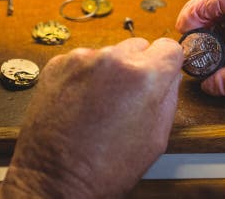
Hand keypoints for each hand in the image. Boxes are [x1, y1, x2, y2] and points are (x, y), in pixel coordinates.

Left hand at [0, 37, 182, 198]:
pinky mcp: (58, 64)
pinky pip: (84, 60)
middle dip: (139, 67)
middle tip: (129, 98)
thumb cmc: (105, 168)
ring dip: (111, 71)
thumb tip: (170, 76)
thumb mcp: (155, 139)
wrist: (54, 179)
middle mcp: (112, 59)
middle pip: (139, 46)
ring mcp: (82, 59)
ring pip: (110, 53)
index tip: (162, 73)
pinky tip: (82, 101)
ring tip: (101, 104)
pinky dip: (86, 75)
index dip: (168, 63)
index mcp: (143, 76)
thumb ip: (169, 99)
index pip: (169, 46)